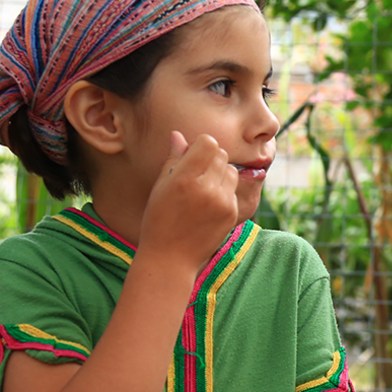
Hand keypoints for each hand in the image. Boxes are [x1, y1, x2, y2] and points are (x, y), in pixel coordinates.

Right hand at [140, 131, 239, 272]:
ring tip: (203, 190)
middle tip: (196, 175)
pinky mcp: (232, 213)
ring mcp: (222, 202)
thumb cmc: (159, 219)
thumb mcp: (160, 187)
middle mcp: (206, 188)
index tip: (193, 156)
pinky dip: (223, 192)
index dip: (201, 145)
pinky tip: (208, 206)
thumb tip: (178, 134)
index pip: (209, 142)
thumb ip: (173, 159)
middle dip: (210, 159)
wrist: (170, 257)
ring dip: (220, 174)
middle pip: (221, 154)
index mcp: (185, 178)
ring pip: (231, 171)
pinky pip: (233, 190)